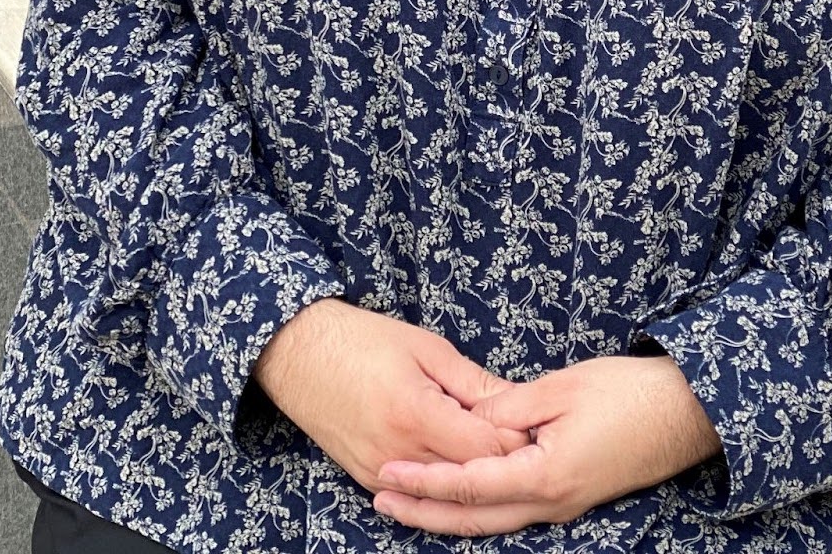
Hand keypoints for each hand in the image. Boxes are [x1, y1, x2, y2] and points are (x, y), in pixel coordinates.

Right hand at [252, 298, 533, 493]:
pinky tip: (451, 453)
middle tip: (519, 433)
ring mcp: (380, 472)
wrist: (299, 354)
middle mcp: (399, 454)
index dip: (517, 437)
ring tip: (486, 442)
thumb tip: (518, 404)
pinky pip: (417, 491)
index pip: (488, 449)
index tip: (532, 421)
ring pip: (445, 491)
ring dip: (470, 470)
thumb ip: (475, 383)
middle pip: (471, 476)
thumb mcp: (427, 349)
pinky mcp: (366, 479)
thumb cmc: (364, 340)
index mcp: (418, 415)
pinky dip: (440, 476)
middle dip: (501, 458)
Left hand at [370, 353, 723, 535]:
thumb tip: (467, 420)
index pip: (471, 486)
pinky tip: (460, 497)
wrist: (686, 413)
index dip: (427, 480)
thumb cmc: (628, 393)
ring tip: (407, 501)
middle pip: (474, 519)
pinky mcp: (572, 497)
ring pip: (493, 522)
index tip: (389, 472)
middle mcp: (552, 503)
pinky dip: (478, 509)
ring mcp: (563, 506)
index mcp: (546, 476)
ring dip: (447, 514)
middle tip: (380, 497)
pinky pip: (514, 512)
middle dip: (424, 510)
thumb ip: (508, 408)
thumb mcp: (562, 388)